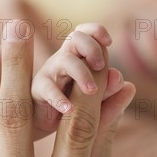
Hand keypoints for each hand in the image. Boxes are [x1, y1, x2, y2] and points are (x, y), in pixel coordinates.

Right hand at [31, 23, 124, 137]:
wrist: (46, 124)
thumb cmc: (74, 105)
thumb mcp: (97, 99)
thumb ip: (109, 89)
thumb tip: (118, 77)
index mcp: (78, 56)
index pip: (85, 32)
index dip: (97, 32)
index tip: (109, 42)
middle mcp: (63, 59)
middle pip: (76, 38)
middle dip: (92, 49)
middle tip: (101, 66)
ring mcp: (49, 73)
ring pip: (65, 61)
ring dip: (82, 74)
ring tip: (92, 92)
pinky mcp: (38, 90)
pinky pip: (48, 89)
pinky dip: (60, 99)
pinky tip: (70, 110)